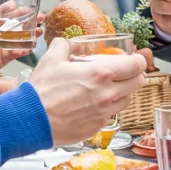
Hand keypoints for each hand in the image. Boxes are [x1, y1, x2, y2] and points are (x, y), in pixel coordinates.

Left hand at [0, 2, 45, 89]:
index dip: (10, 6)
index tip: (19, 2)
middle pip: (13, 23)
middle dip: (27, 18)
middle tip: (39, 14)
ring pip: (17, 38)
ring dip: (30, 33)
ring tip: (40, 28)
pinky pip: (14, 53)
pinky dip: (23, 50)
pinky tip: (31, 46)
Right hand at [29, 38, 147, 145]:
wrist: (32, 121)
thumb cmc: (42, 90)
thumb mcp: (51, 59)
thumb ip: (63, 45)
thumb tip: (67, 42)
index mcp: (101, 73)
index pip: (136, 65)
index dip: (138, 60)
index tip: (135, 58)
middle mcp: (108, 94)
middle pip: (137, 83)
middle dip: (134, 75)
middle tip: (126, 71)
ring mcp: (104, 112)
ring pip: (127, 100)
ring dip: (123, 92)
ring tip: (110, 87)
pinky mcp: (97, 127)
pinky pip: (111, 114)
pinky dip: (109, 107)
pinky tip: (96, 103)